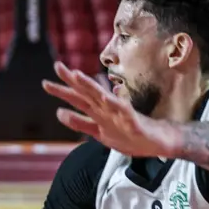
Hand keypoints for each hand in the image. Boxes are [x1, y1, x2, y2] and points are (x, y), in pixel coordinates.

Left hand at [42, 62, 179, 157]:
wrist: (162, 141)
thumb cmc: (133, 135)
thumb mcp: (102, 134)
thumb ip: (83, 123)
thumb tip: (61, 113)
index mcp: (99, 114)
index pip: (78, 100)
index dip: (63, 92)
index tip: (46, 83)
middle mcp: (107, 111)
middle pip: (86, 95)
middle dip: (70, 82)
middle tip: (57, 66)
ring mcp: (120, 115)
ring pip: (101, 98)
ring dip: (89, 86)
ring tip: (76, 75)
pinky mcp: (133, 122)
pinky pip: (122, 111)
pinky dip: (113, 104)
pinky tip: (105, 97)